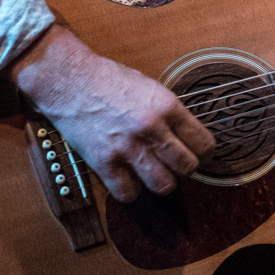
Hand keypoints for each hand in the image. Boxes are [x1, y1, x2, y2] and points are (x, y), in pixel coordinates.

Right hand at [11, 26, 214, 202]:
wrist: (70, 81)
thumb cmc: (109, 80)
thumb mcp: (150, 88)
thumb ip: (169, 113)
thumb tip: (187, 136)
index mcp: (167, 106)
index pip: (203, 142)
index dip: (204, 152)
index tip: (199, 153)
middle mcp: (151, 128)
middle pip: (187, 166)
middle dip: (186, 168)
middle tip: (178, 165)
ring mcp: (127, 147)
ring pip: (163, 185)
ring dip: (162, 182)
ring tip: (155, 173)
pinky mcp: (104, 162)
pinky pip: (127, 193)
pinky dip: (130, 190)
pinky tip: (129, 179)